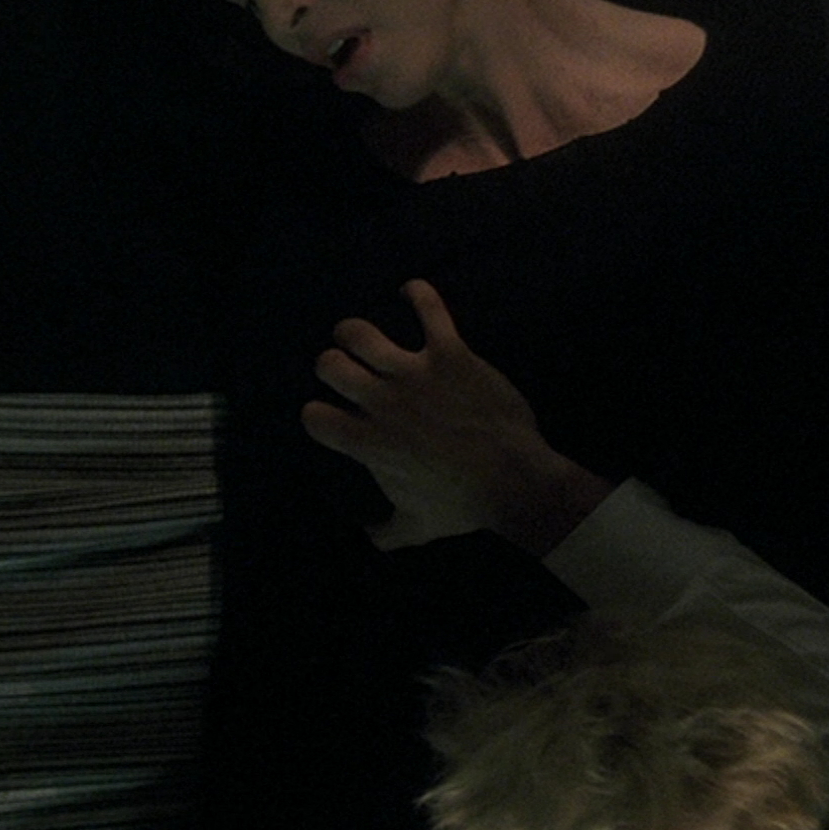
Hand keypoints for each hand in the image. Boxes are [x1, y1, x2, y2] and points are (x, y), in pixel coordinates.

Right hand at [301, 280, 610, 552]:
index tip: (331, 416)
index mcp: (369, 444)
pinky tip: (412, 291)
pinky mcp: (450, 354)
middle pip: (329, 364)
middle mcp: (383, 403)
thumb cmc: (465, 506)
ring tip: (362, 337)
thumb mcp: (417, 528)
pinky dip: (419, 294)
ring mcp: (415, 374)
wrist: (515, 481)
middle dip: (332, 364)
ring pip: (360, 332)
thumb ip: (386, 533)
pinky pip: (429, 309)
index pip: (314, 416)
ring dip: (356, 332)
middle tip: (348, 371)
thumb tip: (369, 538)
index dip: (318, 414)